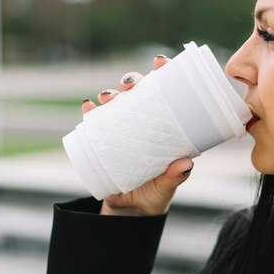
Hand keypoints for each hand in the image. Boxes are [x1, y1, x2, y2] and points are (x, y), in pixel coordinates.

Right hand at [81, 55, 194, 215]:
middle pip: (138, 91)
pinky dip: (89, 111)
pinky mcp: (103, 140)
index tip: (159, 61)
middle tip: (130, 84)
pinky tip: (87, 107)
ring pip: (115, 102)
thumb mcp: (165, 187)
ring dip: (110, 93)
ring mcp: (121, 129)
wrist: (128, 212)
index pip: (166, 92)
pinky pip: (94, 121)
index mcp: (164, 126)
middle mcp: (143, 121)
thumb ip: (174, 177)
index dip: (163, 72)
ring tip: (107, 97)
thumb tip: (185, 164)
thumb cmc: (154, 195)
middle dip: (132, 79)